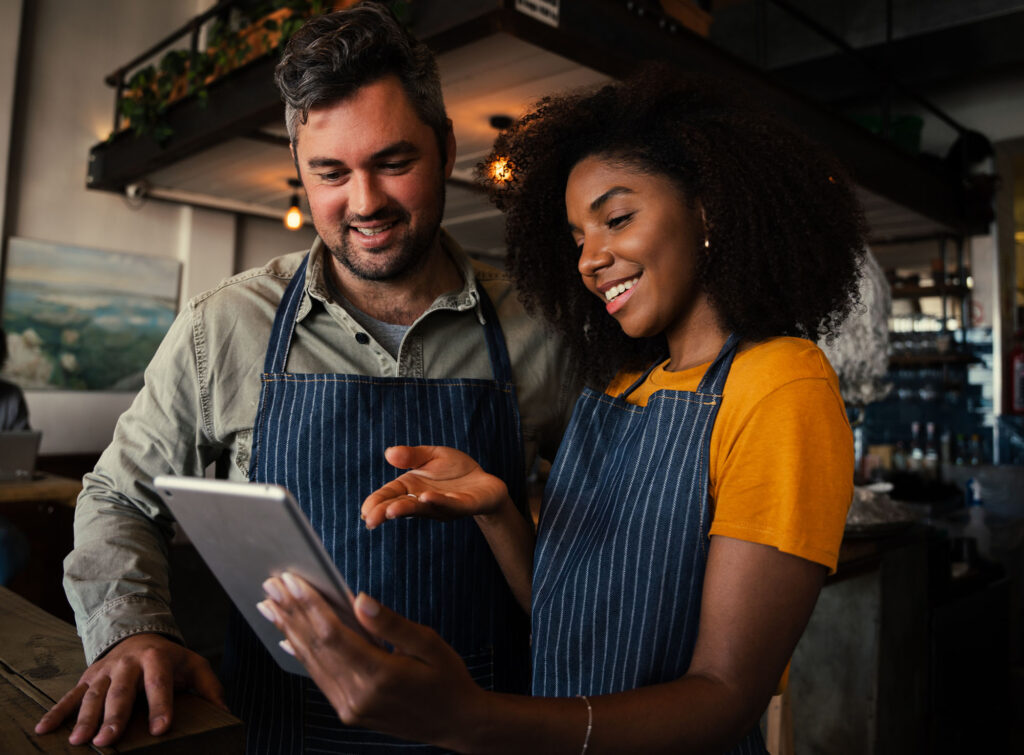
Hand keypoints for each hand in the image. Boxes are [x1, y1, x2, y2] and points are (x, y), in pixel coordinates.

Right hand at [34, 632, 225, 746]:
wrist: (139, 631)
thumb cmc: (170, 658)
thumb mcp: (194, 666)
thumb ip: (210, 688)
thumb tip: (225, 713)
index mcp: (157, 658)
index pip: (160, 682)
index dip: (161, 705)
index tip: (160, 728)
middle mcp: (128, 663)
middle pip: (122, 691)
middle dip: (114, 717)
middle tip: (108, 741)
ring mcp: (106, 670)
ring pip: (94, 695)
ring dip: (84, 718)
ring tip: (78, 742)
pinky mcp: (88, 677)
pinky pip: (70, 695)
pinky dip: (57, 712)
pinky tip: (44, 729)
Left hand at [260, 573, 484, 749]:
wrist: (456, 724)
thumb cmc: (446, 679)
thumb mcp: (429, 644)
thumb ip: (391, 623)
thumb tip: (359, 599)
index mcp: (380, 675)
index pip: (334, 634)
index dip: (309, 606)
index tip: (291, 581)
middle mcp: (359, 695)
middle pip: (316, 647)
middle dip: (291, 613)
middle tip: (271, 585)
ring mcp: (351, 707)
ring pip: (312, 663)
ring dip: (290, 631)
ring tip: (271, 606)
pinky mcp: (349, 712)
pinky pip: (320, 679)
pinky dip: (302, 655)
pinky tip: (288, 638)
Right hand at [361, 445, 510, 528]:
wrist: (486, 483)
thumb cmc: (456, 471)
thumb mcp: (432, 456)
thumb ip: (412, 456)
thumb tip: (389, 453)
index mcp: (412, 487)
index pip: (389, 495)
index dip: (376, 503)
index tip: (365, 511)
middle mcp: (424, 500)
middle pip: (401, 506)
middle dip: (385, 512)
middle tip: (370, 519)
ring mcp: (443, 505)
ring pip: (422, 509)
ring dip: (406, 509)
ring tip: (391, 511)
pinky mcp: (464, 505)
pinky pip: (450, 504)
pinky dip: (438, 501)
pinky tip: (426, 498)